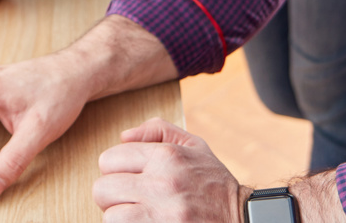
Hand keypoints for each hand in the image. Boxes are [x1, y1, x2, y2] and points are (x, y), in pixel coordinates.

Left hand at [94, 119, 246, 222]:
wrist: (243, 220)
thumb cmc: (215, 185)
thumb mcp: (195, 146)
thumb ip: (157, 131)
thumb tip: (123, 136)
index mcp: (166, 157)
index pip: (109, 160)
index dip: (113, 170)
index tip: (126, 178)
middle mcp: (162, 184)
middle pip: (103, 189)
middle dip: (111, 196)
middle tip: (128, 199)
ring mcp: (162, 214)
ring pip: (110, 216)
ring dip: (119, 217)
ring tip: (136, 214)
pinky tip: (145, 222)